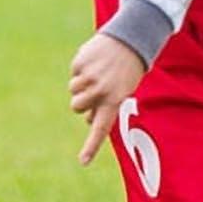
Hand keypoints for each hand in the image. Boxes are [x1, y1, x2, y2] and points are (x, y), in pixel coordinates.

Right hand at [68, 32, 145, 165]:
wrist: (130, 39)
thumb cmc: (127, 69)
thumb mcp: (123, 90)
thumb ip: (106, 105)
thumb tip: (88, 119)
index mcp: (114, 100)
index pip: (101, 128)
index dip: (91, 146)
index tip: (83, 162)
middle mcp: (101, 91)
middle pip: (76, 107)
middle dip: (82, 100)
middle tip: (96, 87)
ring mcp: (90, 78)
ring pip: (72, 90)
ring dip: (81, 83)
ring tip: (99, 71)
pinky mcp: (81, 64)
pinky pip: (74, 72)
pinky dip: (82, 67)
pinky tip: (96, 60)